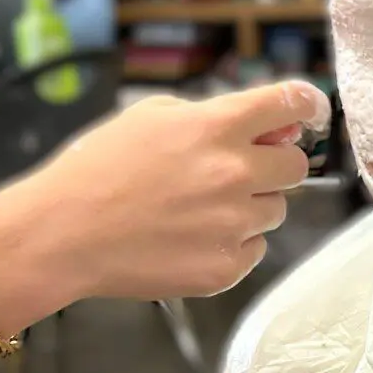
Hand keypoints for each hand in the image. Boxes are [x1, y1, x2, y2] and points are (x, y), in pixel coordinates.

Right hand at [23, 80, 327, 301]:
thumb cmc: (97, 168)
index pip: (289, 103)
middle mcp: (235, 175)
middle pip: (294, 166)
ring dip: (248, 206)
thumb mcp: (149, 116)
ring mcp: (233, 226)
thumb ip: (212, 114)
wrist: (63, 232)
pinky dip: (231, 243)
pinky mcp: (224, 268)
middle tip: (233, 173)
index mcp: (217, 128)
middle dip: (271, 165)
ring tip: (194, 210)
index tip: (309, 111)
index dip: (306, 104)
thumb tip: (267, 126)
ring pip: (274, 211)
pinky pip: (253, 249)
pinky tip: (189, 238)